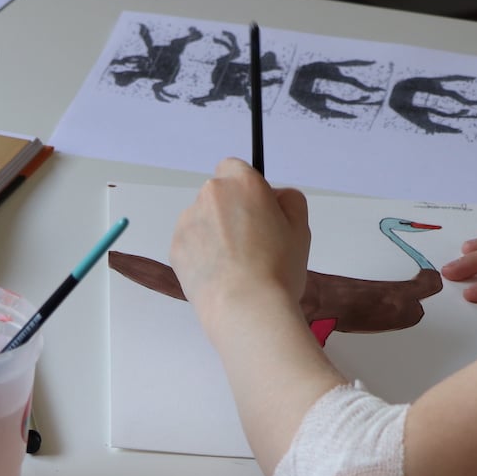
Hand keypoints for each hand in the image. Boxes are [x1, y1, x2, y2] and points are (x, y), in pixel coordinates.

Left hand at [170, 158, 310, 317]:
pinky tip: (219, 274)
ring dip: (214, 232)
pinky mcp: (175, 247)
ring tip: (235, 264)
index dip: (246, 188)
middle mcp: (210, 195)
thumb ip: (288, 200)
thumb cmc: (278, 267)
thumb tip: (273, 197)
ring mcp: (188, 221)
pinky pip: (190, 243)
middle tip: (251, 242)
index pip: (234, 167)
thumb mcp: (301, 227)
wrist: (245, 307)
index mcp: (242, 183)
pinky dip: (201, 253)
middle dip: (230, 210)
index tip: (257, 210)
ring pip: (202, 219)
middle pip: (218, 194)